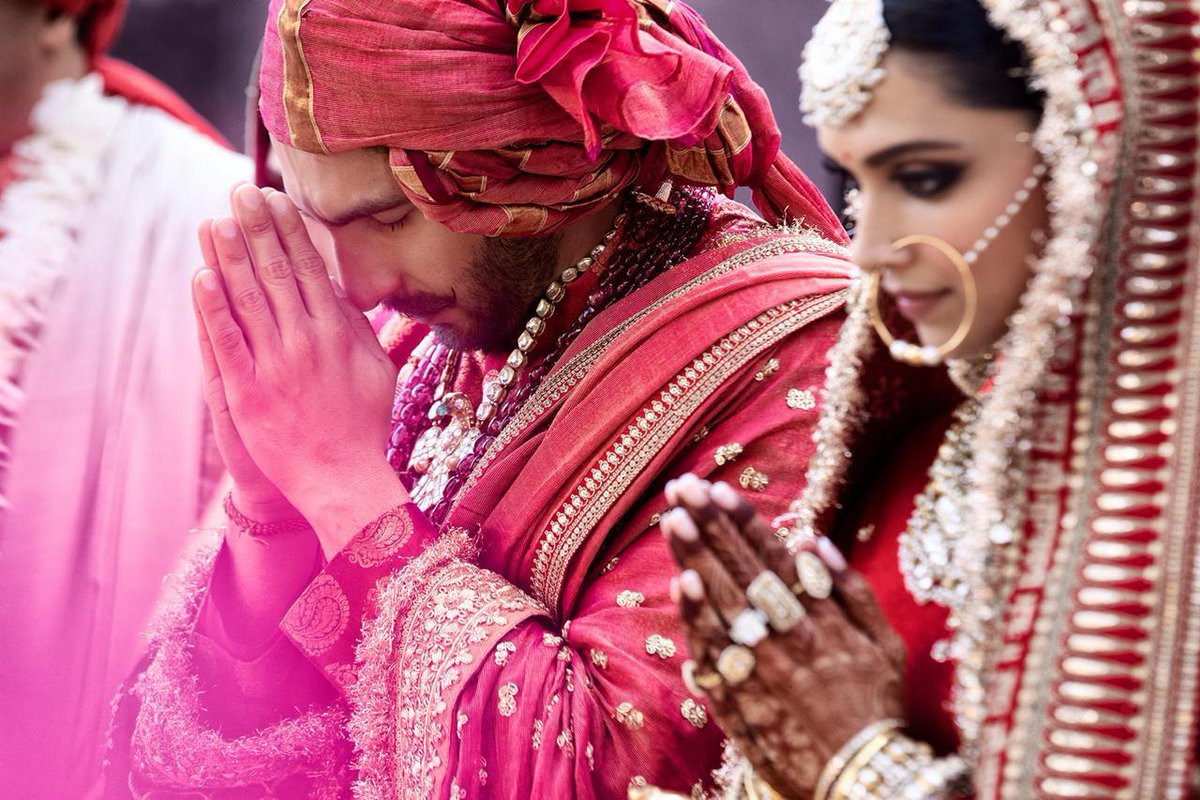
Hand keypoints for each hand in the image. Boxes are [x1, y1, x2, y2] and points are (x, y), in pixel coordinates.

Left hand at [193, 184, 404, 546]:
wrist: (343, 479)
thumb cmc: (364, 425)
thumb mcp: (377, 369)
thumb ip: (359, 327)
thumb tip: (338, 289)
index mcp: (339, 334)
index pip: (309, 269)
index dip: (289, 231)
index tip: (275, 199)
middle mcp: (306, 342)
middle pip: (276, 273)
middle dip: (257, 229)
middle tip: (240, 192)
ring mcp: (275, 366)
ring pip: (248, 300)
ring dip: (230, 256)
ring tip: (215, 220)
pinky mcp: (248, 392)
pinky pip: (227, 343)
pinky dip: (213, 309)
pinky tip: (202, 276)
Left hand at [661, 474, 905, 796]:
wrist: (863, 779)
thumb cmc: (877, 708)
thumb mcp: (885, 646)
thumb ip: (852, 592)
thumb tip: (813, 542)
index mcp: (823, 619)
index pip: (774, 558)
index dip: (744, 522)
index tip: (720, 490)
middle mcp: (789, 636)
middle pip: (742, 571)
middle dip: (710, 526)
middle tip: (682, 487)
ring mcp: (762, 667)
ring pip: (723, 602)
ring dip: (696, 557)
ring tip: (673, 519)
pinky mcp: (743, 698)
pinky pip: (715, 651)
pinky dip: (698, 617)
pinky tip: (682, 584)